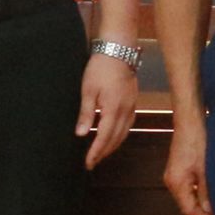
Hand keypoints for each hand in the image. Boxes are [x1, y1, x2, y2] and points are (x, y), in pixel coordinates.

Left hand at [77, 50, 139, 166]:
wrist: (119, 50)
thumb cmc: (100, 68)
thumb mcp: (87, 90)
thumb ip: (86, 114)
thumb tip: (80, 134)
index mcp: (112, 109)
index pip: (103, 137)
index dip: (96, 152)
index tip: (88, 163)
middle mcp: (125, 111)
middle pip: (115, 138)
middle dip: (104, 152)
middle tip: (92, 162)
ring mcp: (131, 106)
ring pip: (124, 133)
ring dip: (113, 145)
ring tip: (102, 153)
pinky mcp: (133, 101)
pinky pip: (129, 124)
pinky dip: (121, 134)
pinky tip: (115, 135)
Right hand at [164, 115, 212, 214]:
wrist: (190, 119)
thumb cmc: (198, 140)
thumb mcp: (206, 168)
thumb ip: (206, 191)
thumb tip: (210, 210)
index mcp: (176, 183)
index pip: (188, 210)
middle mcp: (172, 181)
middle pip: (187, 203)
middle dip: (204, 210)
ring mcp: (175, 174)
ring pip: (189, 194)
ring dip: (203, 199)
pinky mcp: (180, 167)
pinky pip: (190, 185)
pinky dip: (201, 190)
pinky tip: (214, 188)